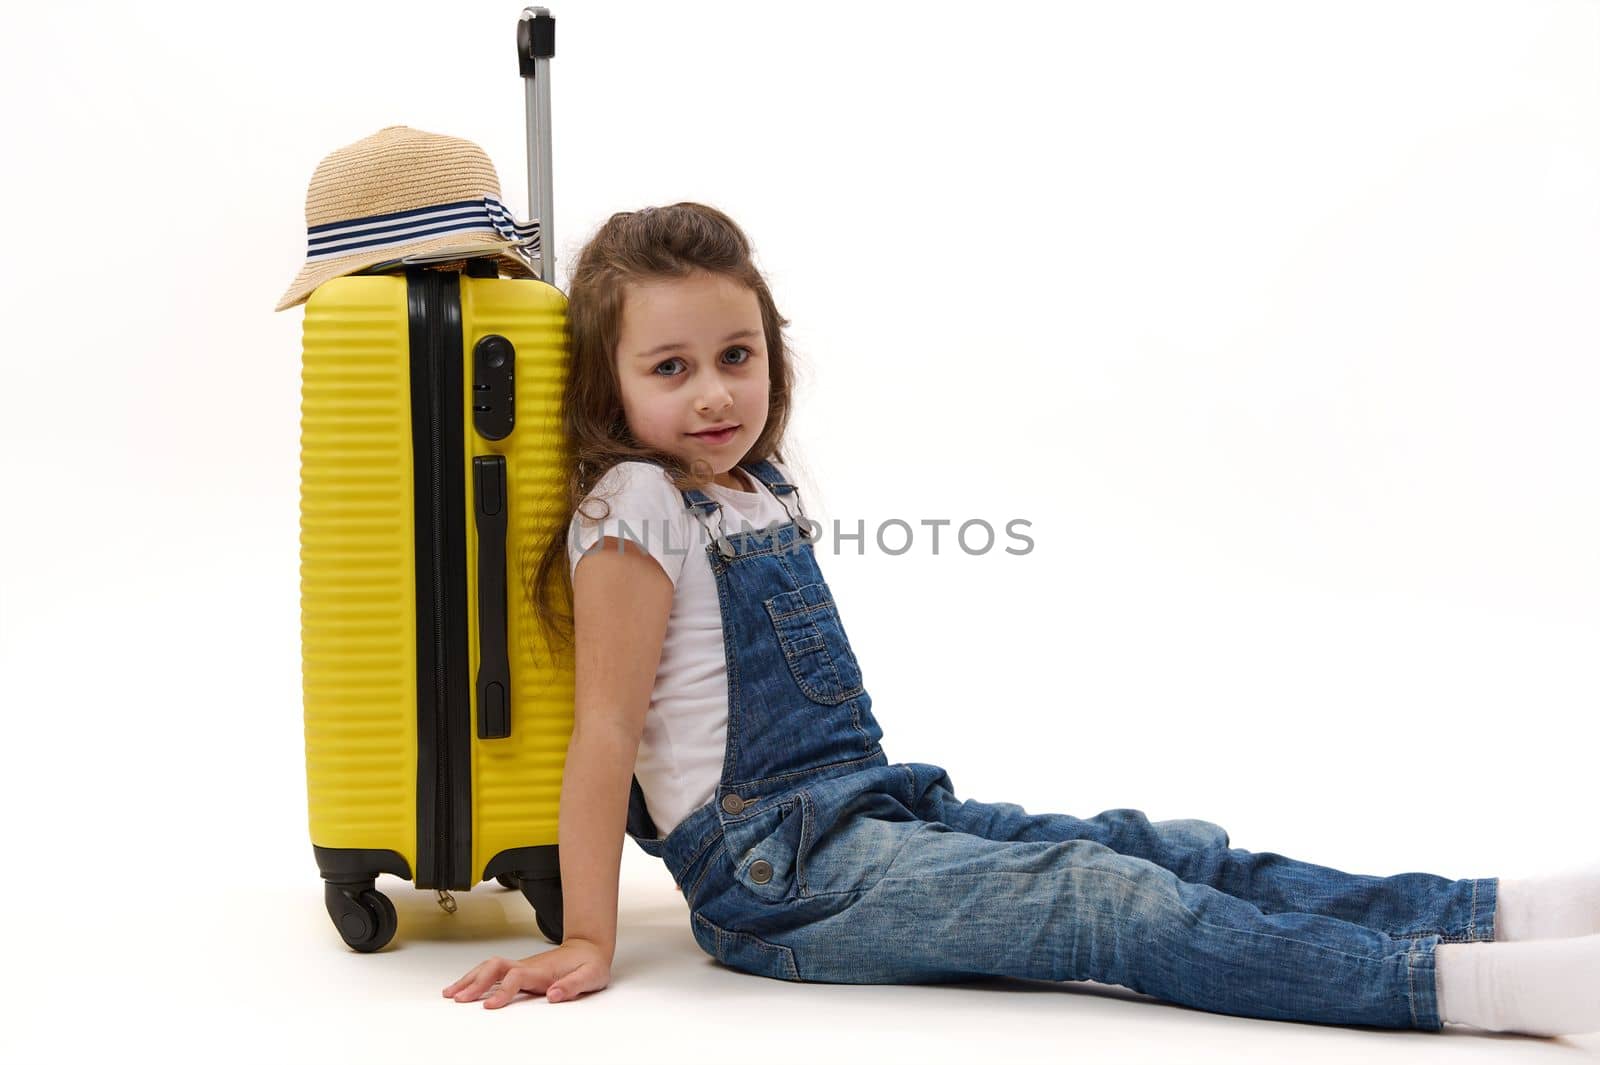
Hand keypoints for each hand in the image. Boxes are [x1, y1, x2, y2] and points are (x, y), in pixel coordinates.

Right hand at [442, 938, 611, 1008]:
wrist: (589, 947)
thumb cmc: (590, 963)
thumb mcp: (591, 976)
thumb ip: (573, 985)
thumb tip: (553, 994)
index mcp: (542, 970)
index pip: (515, 978)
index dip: (501, 991)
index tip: (488, 1005)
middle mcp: (527, 966)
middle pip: (494, 969)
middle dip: (474, 983)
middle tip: (458, 999)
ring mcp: (521, 966)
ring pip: (489, 967)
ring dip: (469, 979)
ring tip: (450, 993)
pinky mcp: (519, 970)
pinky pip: (491, 972)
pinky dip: (474, 978)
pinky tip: (463, 987)